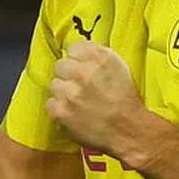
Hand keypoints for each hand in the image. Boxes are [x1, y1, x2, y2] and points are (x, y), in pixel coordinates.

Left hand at [47, 41, 147, 155]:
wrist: (128, 130)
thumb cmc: (125, 101)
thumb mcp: (119, 67)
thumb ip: (98, 54)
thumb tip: (79, 51)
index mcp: (100, 58)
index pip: (73, 48)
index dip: (77, 60)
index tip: (81, 68)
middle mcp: (84, 72)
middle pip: (60, 65)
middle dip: (68, 75)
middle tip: (79, 87)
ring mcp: (70, 92)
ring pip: (54, 85)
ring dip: (63, 93)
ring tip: (77, 102)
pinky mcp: (61, 111)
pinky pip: (50, 103)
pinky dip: (59, 109)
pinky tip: (72, 112)